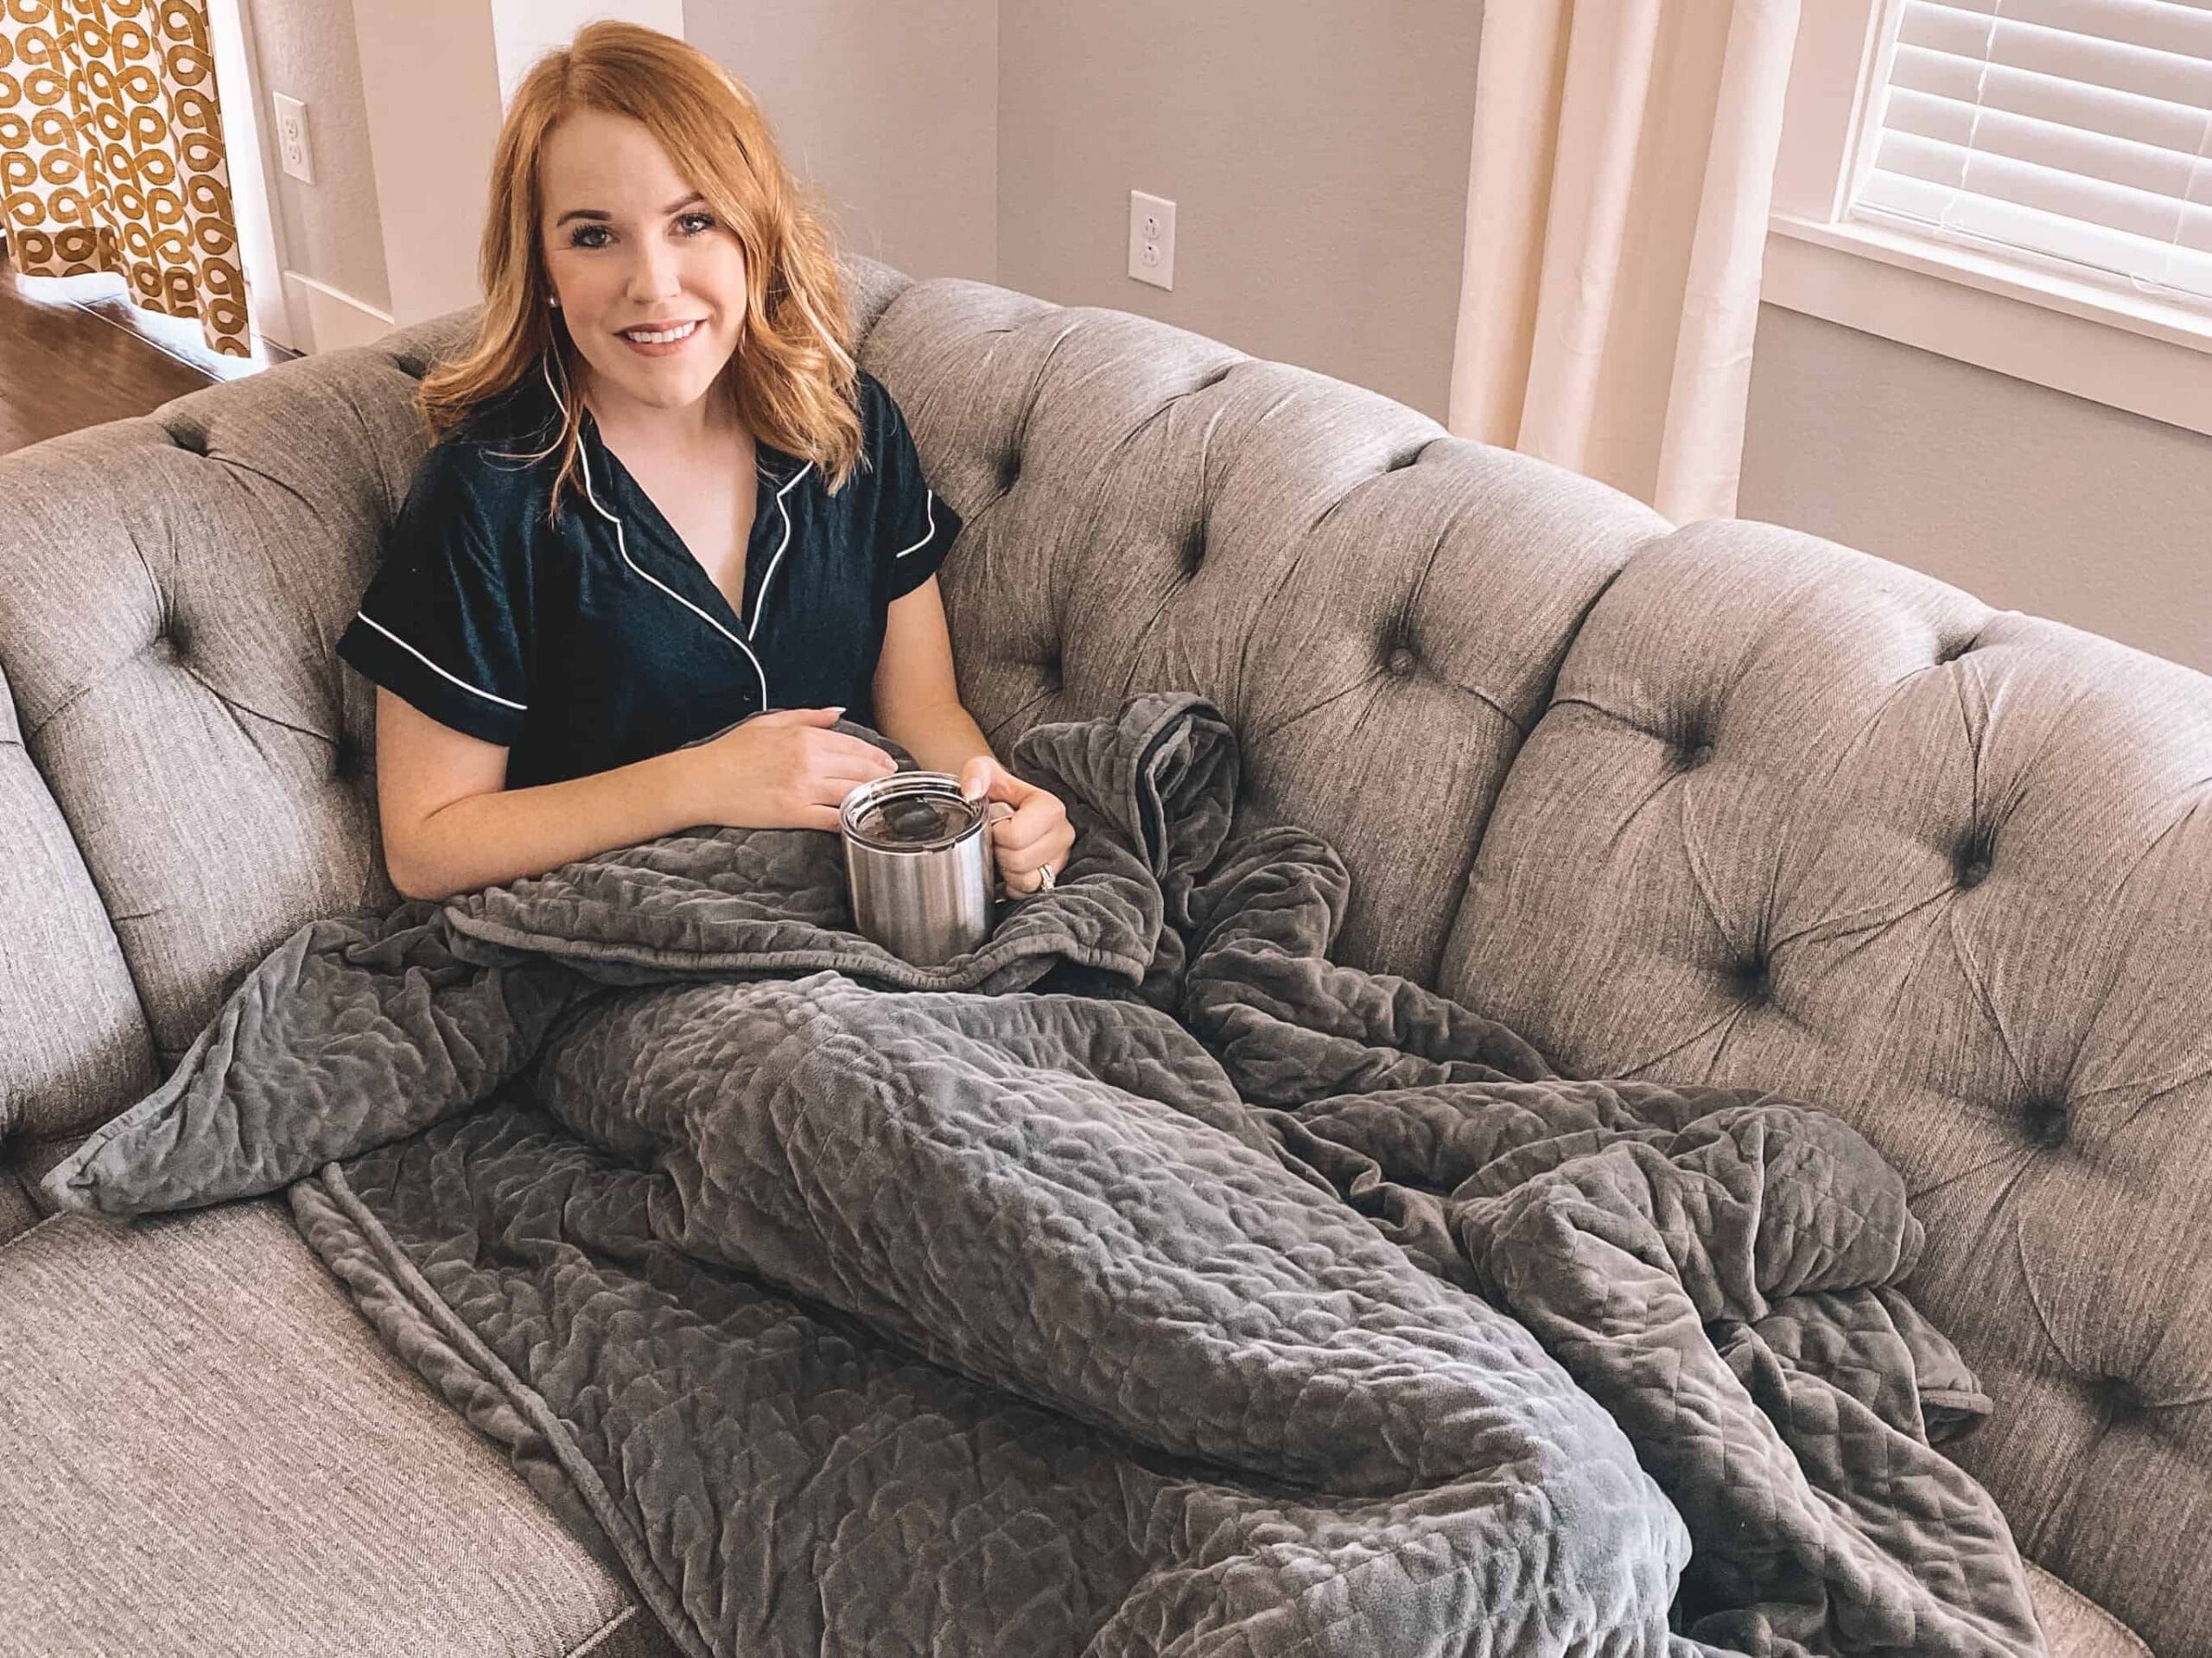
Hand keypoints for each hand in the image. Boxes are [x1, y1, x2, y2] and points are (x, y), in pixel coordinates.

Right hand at [680, 706, 897, 830]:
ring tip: (883, 803)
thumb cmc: (731, 752)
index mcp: (804, 737)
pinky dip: (851, 821)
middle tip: (892, 785)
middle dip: (882, 778)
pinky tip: (861, 822)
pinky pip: (833, 819)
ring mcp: (802, 788)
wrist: (701, 781)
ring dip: (872, 799)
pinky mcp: (793, 814)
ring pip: (853, 794)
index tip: (888, 765)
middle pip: (861, 770)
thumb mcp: (770, 722)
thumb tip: (838, 711)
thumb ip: (808, 716)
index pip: (854, 746)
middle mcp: (808, 761)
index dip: (876, 757)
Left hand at [959, 756, 1072, 896]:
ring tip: (1003, 852)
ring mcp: (1061, 858)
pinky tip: (1009, 866)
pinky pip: (1028, 892)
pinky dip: (1013, 885)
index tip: (993, 825)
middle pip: (1019, 861)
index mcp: (1050, 808)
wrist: (1004, 805)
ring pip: (1026, 881)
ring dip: (1006, 871)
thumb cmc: (995, 789)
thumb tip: (972, 792)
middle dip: (999, 853)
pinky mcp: (1055, 877)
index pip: (1017, 836)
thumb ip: (975, 774)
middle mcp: (1063, 834)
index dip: (996, 835)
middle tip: (995, 841)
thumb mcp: (983, 771)